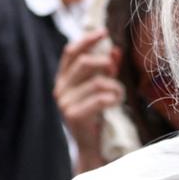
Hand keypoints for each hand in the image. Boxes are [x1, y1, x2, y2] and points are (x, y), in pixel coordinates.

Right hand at [53, 29, 124, 162]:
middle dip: (105, 64)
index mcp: (63, 79)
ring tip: (118, 95)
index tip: (103, 32)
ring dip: (114, 87)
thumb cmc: (97, 116)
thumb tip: (115, 50)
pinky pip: (100, 98)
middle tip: (115, 73)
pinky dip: (113, 98)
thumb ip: (106, 70)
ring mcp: (65, 103)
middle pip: (85, 63)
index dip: (87, 40)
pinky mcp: (74, 115)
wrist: (91, 147)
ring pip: (97, 82)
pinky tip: (115, 103)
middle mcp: (60, 89)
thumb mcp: (100, 88)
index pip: (71, 51)